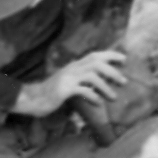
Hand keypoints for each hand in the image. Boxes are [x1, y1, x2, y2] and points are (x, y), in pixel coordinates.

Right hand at [12, 49, 127, 117]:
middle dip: (112, 70)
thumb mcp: (69, 83)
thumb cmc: (53, 93)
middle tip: (124, 81)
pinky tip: (98, 103)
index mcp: (74, 65)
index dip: (110, 55)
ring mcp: (67, 78)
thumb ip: (82, 80)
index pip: (95, 55)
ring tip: (113, 96)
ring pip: (92, 75)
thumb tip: (100, 84)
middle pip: (96, 62)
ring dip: (105, 86)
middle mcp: (72, 68)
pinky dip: (92, 96)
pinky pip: (82, 90)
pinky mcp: (63, 89)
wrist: (33, 98)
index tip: (124, 59)